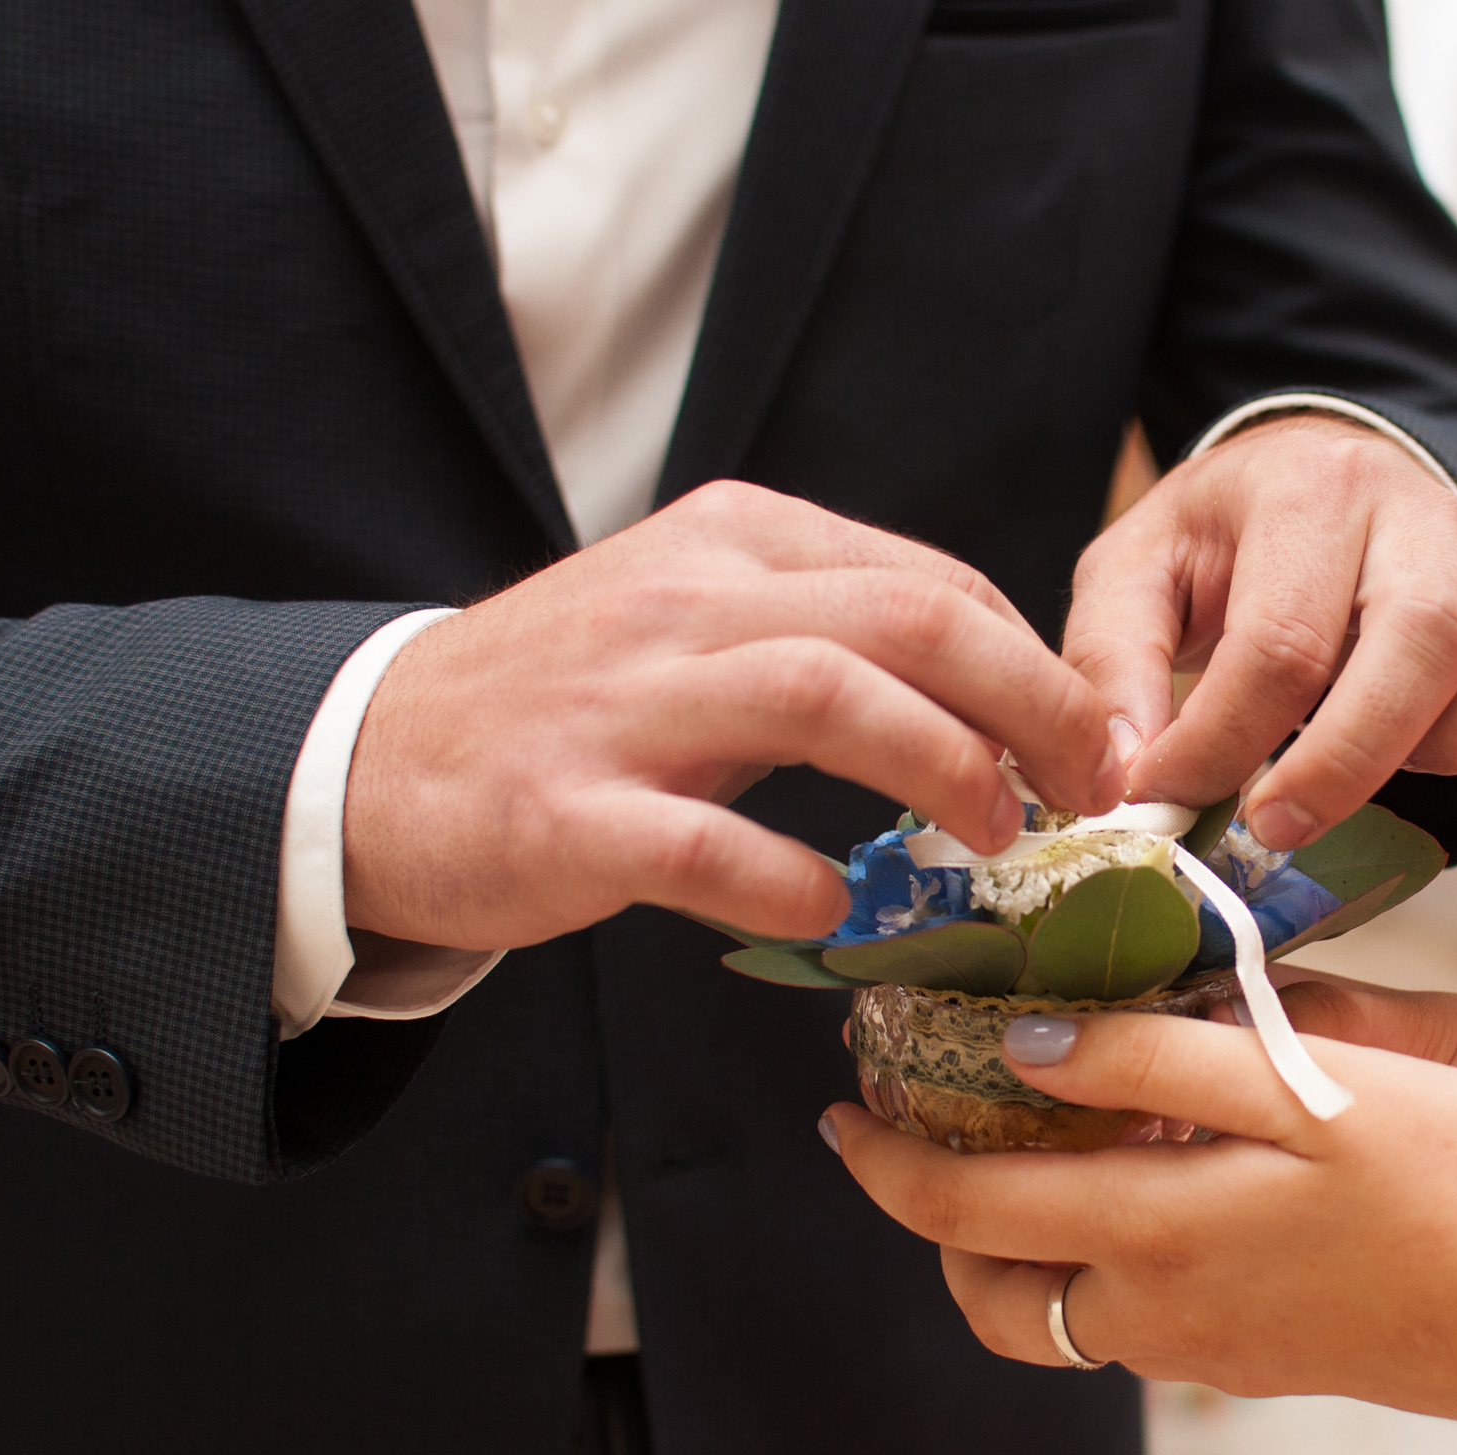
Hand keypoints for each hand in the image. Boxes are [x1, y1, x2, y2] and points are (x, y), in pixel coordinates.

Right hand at [344, 481, 1125, 950]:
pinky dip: (793, 881)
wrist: (363, 761)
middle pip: (909, 619)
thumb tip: (994, 695)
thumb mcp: (698, 621)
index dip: (1038, 666)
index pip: (931, 581)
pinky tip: (835, 911)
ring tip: (998, 836)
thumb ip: (828, 632)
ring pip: (828, 697)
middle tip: (1093, 788)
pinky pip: (708, 845)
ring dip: (943, 768)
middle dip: (1032, 705)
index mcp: (734, 541)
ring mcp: (623, 704)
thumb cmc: (567, 702)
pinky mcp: (568, 812)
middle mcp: (686, 601)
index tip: (1091, 746)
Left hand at [824, 1010, 1456, 1419]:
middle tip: (928, 1133)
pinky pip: (1145, 1317)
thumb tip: (1022, 1047)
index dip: (886, 1163)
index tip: (847, 1111)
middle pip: (994, 1295)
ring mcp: (1220, 1352)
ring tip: (1047, 1140)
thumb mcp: (1305, 1083)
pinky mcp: (1271, 1359)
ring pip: (1067, 1310)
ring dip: (1024, 1238)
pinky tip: (1165, 1174)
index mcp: (1158, 1238)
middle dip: (937, 1220)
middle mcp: (1169, 1316)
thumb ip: (1151, 1064)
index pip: (963, 1216)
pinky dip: (1108, 1254)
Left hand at [1063, 415, 1456, 849]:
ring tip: (1381, 778)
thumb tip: (1124, 775)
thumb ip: (1115, 663)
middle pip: (1423, 642)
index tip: (1166, 806)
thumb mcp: (1135, 573)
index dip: (1221, 748)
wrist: (1322, 473)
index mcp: (1313, 489)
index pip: (1282, 644)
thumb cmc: (1227, 544)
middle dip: (1344, 762)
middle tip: (1271, 828)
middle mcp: (1427, 512)